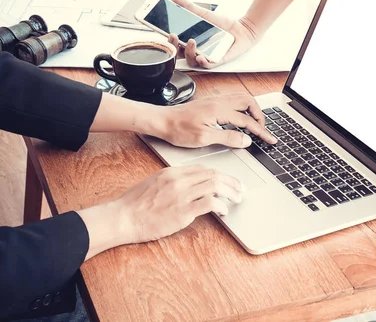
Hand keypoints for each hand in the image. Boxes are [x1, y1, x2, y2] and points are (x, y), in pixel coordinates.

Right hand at [79, 166, 242, 258]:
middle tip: (240, 189)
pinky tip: (224, 211)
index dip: (220, 175)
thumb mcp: (154, 184)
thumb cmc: (134, 205)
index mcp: (172, 172)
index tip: (228, 181)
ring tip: (236, 199)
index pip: (203, 169)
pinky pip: (209, 203)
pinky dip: (221, 206)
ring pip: (215, 185)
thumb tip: (190, 185)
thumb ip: (173, 182)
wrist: (122, 218)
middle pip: (213, 175)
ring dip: (230, 192)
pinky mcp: (183, 211)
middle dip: (231, 181)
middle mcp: (179, 180)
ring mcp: (181, 195)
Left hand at [154, 93, 276, 147]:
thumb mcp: (204, 138)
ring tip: (254, 123)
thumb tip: (246, 140)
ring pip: (241, 99)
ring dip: (251, 110)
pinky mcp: (210, 102)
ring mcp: (215, 100)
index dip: (261, 131)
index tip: (270, 139)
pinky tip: (239, 117)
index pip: (248, 120)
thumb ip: (228, 138)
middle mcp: (219, 101)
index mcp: (220, 110)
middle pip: (249, 102)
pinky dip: (242, 108)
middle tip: (262, 130)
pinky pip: (233, 100)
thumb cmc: (178, 129)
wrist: (161, 121)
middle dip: (260, 116)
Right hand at [168, 0, 259, 68]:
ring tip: (192, 41)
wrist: (242, 29)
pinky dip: (203, 62)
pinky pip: (208, 65)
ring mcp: (206, 56)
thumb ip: (188, 6)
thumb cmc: (223, 25)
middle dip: (175, 47)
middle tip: (175, 36)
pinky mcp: (218, 60)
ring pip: (192, 61)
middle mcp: (197, 51)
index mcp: (191, 42)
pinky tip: (200, 57)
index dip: (169, 41)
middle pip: (180, 55)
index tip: (166, 32)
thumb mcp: (203, 14)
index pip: (175, 45)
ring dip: (189, 53)